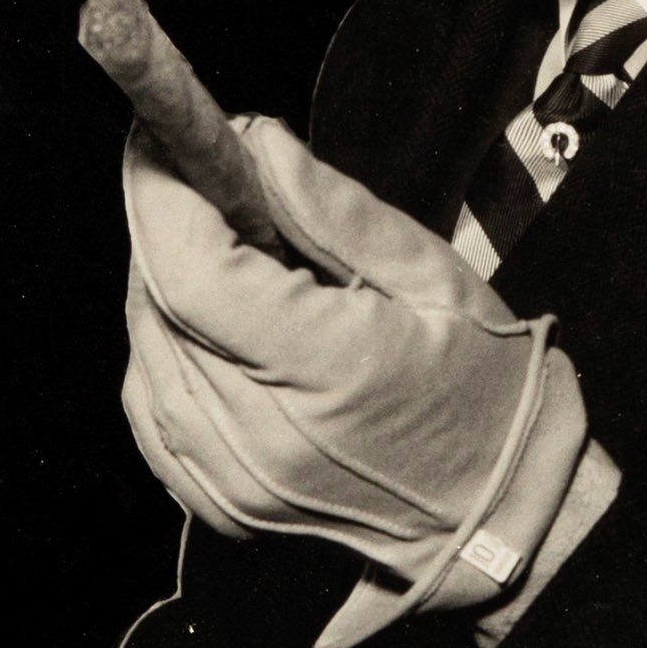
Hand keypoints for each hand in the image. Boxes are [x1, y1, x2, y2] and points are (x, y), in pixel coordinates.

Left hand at [122, 115, 597, 647]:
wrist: (500, 509)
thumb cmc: (481, 382)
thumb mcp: (432, 274)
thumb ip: (333, 207)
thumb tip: (250, 141)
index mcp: (331, 374)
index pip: (196, 276)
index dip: (162, 197)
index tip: (165, 139)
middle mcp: (265, 440)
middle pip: (159, 306)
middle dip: (162, 226)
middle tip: (199, 180)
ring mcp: (234, 483)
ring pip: (146, 352)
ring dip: (163, 285)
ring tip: (224, 253)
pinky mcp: (218, 504)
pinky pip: (152, 405)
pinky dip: (164, 347)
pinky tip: (212, 322)